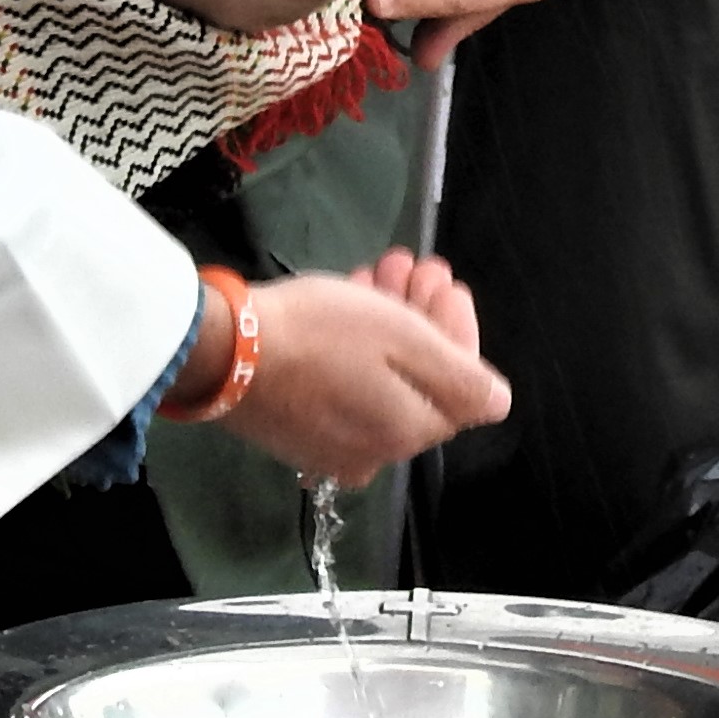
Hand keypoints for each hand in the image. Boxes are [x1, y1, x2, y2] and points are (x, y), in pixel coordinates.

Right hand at [216, 251, 509, 489]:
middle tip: (409, 265)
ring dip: (387, 322)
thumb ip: (462, 377)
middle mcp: (376, 452)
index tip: (442, 280)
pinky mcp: (295, 432)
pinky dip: (352, 347)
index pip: (462, 386)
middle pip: (418, 380)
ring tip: (377, 272)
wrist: (221, 351)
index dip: (458, 328)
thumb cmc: (321, 335)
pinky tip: (346, 301)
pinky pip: (342, 388)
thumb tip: (497, 402)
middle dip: (421, 317)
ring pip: (379, 378)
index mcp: (409, 433)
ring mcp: (332, 446)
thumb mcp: (405, 340)